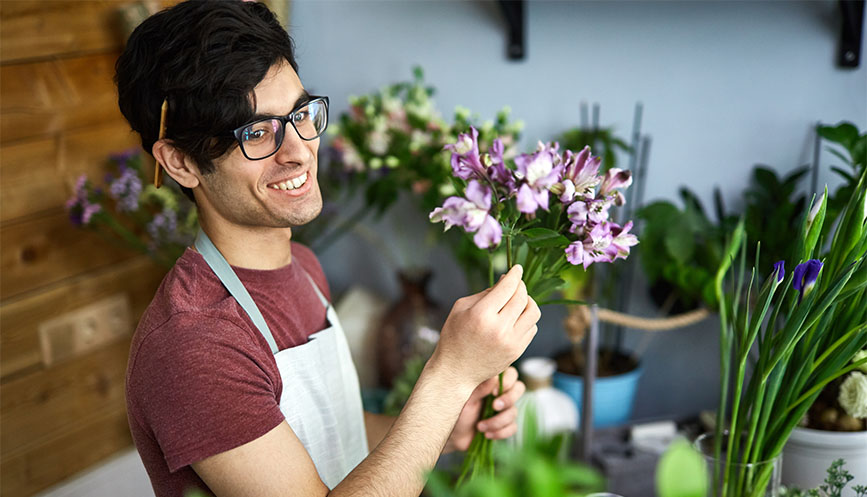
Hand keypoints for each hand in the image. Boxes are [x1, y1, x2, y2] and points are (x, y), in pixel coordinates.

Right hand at [431, 265, 540, 389]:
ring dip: (528, 301)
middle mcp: (499, 328)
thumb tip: (506, 282)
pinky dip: (527, 318)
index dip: (514, 275)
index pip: (507, 287)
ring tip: (518, 301)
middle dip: (520, 286)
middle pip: (522, 297)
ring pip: (533, 312)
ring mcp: (511, 341)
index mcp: (482, 314)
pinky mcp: (517, 351)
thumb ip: (484, 293)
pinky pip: (532, 328)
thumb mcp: (461, 308)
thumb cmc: (454, 336)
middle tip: (515, 283)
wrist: (456, 371)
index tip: (517, 268)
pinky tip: (515, 318)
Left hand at [444, 366, 525, 452]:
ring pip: (514, 411)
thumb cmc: (454, 412)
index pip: (510, 373)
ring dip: (498, 421)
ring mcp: (503, 409)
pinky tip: (487, 434)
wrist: (451, 436)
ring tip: (480, 426)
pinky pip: (512, 427)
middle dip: (508, 399)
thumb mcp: (464, 399)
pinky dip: (500, 432)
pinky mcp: (504, 425)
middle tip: (494, 407)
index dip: (507, 382)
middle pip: (519, 388)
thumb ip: (480, 388)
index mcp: (490, 382)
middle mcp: (499, 393)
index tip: (493, 392)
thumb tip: (494, 378)